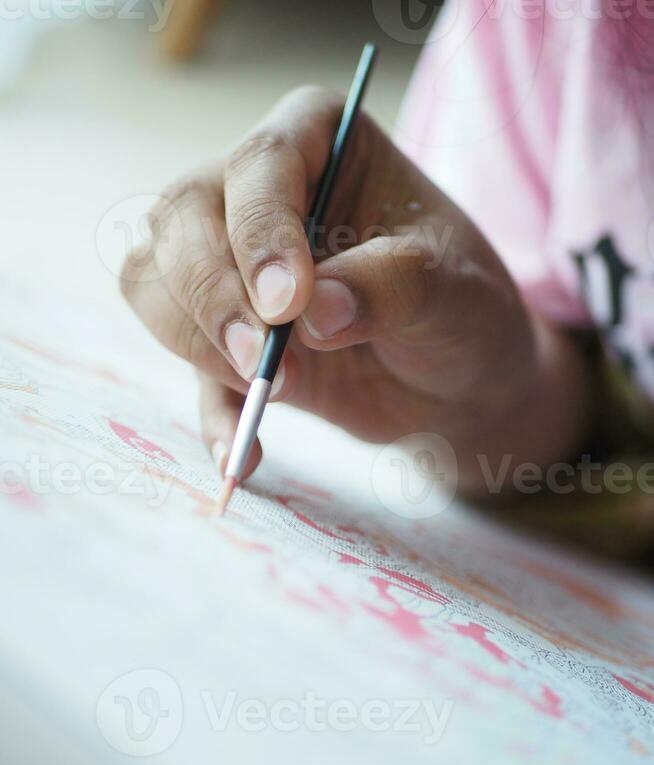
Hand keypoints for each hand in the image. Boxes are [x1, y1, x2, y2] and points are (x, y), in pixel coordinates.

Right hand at [121, 87, 590, 492]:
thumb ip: (391, 288)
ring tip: (275, 393)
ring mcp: (227, 262)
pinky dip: (211, 413)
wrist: (455, 378)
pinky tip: (242, 455)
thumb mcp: (454, 293)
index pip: (259, 165)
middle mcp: (256, 190)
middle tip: (264, 362)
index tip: (287, 306)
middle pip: (180, 219)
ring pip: (153, 281)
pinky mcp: (222, 335)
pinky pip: (186, 365)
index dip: (260, 235)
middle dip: (212, 297)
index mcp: (318, 140)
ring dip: (200, 346)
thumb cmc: (462, 311)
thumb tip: (316, 312)